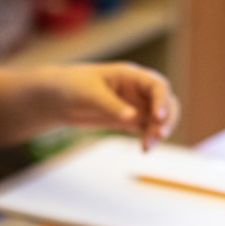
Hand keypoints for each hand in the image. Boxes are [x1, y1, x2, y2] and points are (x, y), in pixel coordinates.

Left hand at [47, 62, 180, 149]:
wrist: (58, 99)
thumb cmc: (72, 87)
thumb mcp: (90, 95)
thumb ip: (111, 106)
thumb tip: (132, 118)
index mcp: (130, 76)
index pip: (156, 85)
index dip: (162, 100)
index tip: (157, 117)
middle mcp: (137, 90)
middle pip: (166, 102)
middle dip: (166, 118)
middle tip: (158, 135)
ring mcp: (135, 106)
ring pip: (160, 119)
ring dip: (159, 132)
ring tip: (147, 146)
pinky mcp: (130, 121)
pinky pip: (148, 129)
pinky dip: (150, 139)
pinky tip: (144, 149)